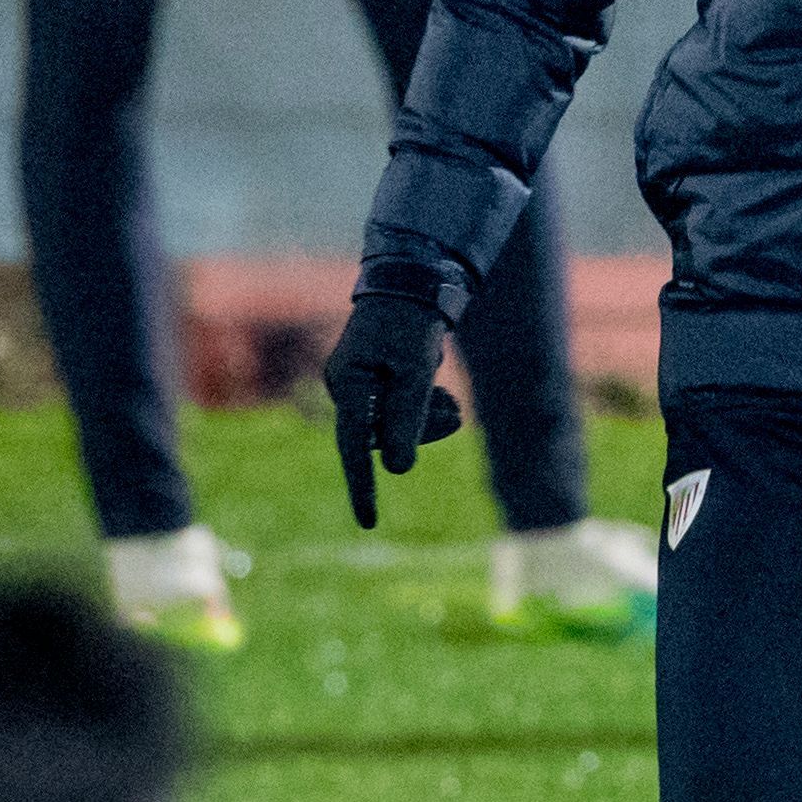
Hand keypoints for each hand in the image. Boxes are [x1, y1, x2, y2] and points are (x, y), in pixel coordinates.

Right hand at [323, 288, 464, 530]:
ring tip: (452, 401)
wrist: (416, 279)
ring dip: (426, 419)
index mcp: (347, 383)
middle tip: (454, 413)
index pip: (352, 446)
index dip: (362, 486)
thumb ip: (406, 418)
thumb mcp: (415, 369)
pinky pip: (399, 409)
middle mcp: (347, 386)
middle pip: (380, 435)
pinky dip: (423, 406)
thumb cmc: (413, 320)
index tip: (370, 522)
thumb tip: (397, 470)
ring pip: (393, 424)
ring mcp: (360, 384)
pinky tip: (440, 391)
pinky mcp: (377, 380)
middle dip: (419, 429)